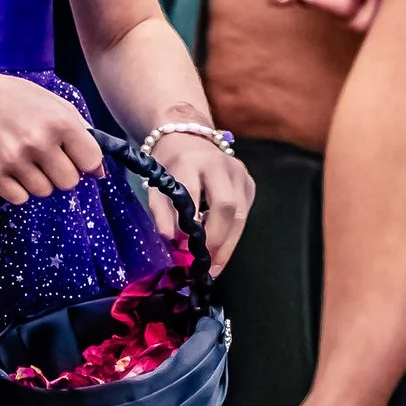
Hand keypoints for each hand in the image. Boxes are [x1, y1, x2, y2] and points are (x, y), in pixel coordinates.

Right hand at [0, 78, 105, 206]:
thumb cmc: (18, 101)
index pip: (90, 162)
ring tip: (24, 158)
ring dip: (38, 180)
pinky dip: (17, 188)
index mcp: (60, 122)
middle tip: (46, 157)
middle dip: (61, 173)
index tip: (73, 155)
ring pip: (44, 192)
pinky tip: (9, 166)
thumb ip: (83, 136)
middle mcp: (38, 142)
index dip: (84, 161)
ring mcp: (13, 159)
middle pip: (68, 183)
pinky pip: (19, 198)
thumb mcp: (56, 106)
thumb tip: (100, 174)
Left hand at [137, 131, 252, 274]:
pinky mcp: (249, 182)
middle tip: (205, 266)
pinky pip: (245, 214)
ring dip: (228, 245)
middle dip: (216, 240)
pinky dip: (233, 235)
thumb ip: (161, 212)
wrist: (188, 137)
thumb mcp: (156, 185)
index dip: (192, 227)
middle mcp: (220, 164)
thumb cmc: (169, 165)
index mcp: (191, 162)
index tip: (183, 250)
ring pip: (241, 214)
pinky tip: (221, 250)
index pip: (195, 197)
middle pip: (227, 207)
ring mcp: (239, 173)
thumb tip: (172, 240)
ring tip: (214, 268)